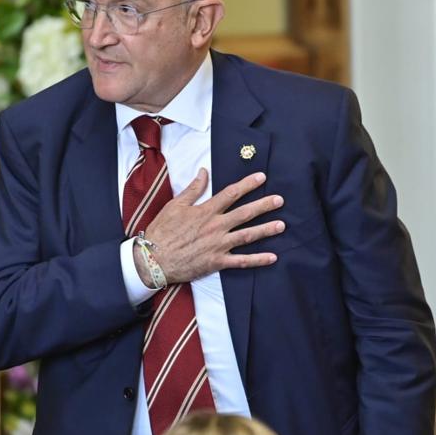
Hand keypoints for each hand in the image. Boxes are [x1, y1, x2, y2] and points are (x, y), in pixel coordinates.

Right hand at [138, 169, 283, 284]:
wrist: (154, 260)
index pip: (231, 193)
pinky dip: (258, 260)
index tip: (261, 177)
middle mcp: (215, 226)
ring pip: (247, 235)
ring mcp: (218, 245)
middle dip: (264, 205)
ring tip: (281, 225)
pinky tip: (272, 257)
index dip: (248, 184)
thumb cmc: (162, 232)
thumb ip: (193, 189)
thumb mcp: (174, 205)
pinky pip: (241, 261)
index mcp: (205, 211)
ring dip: (266, 230)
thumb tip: (203, 172)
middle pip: (245, 213)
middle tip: (280, 200)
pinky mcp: (217, 262)